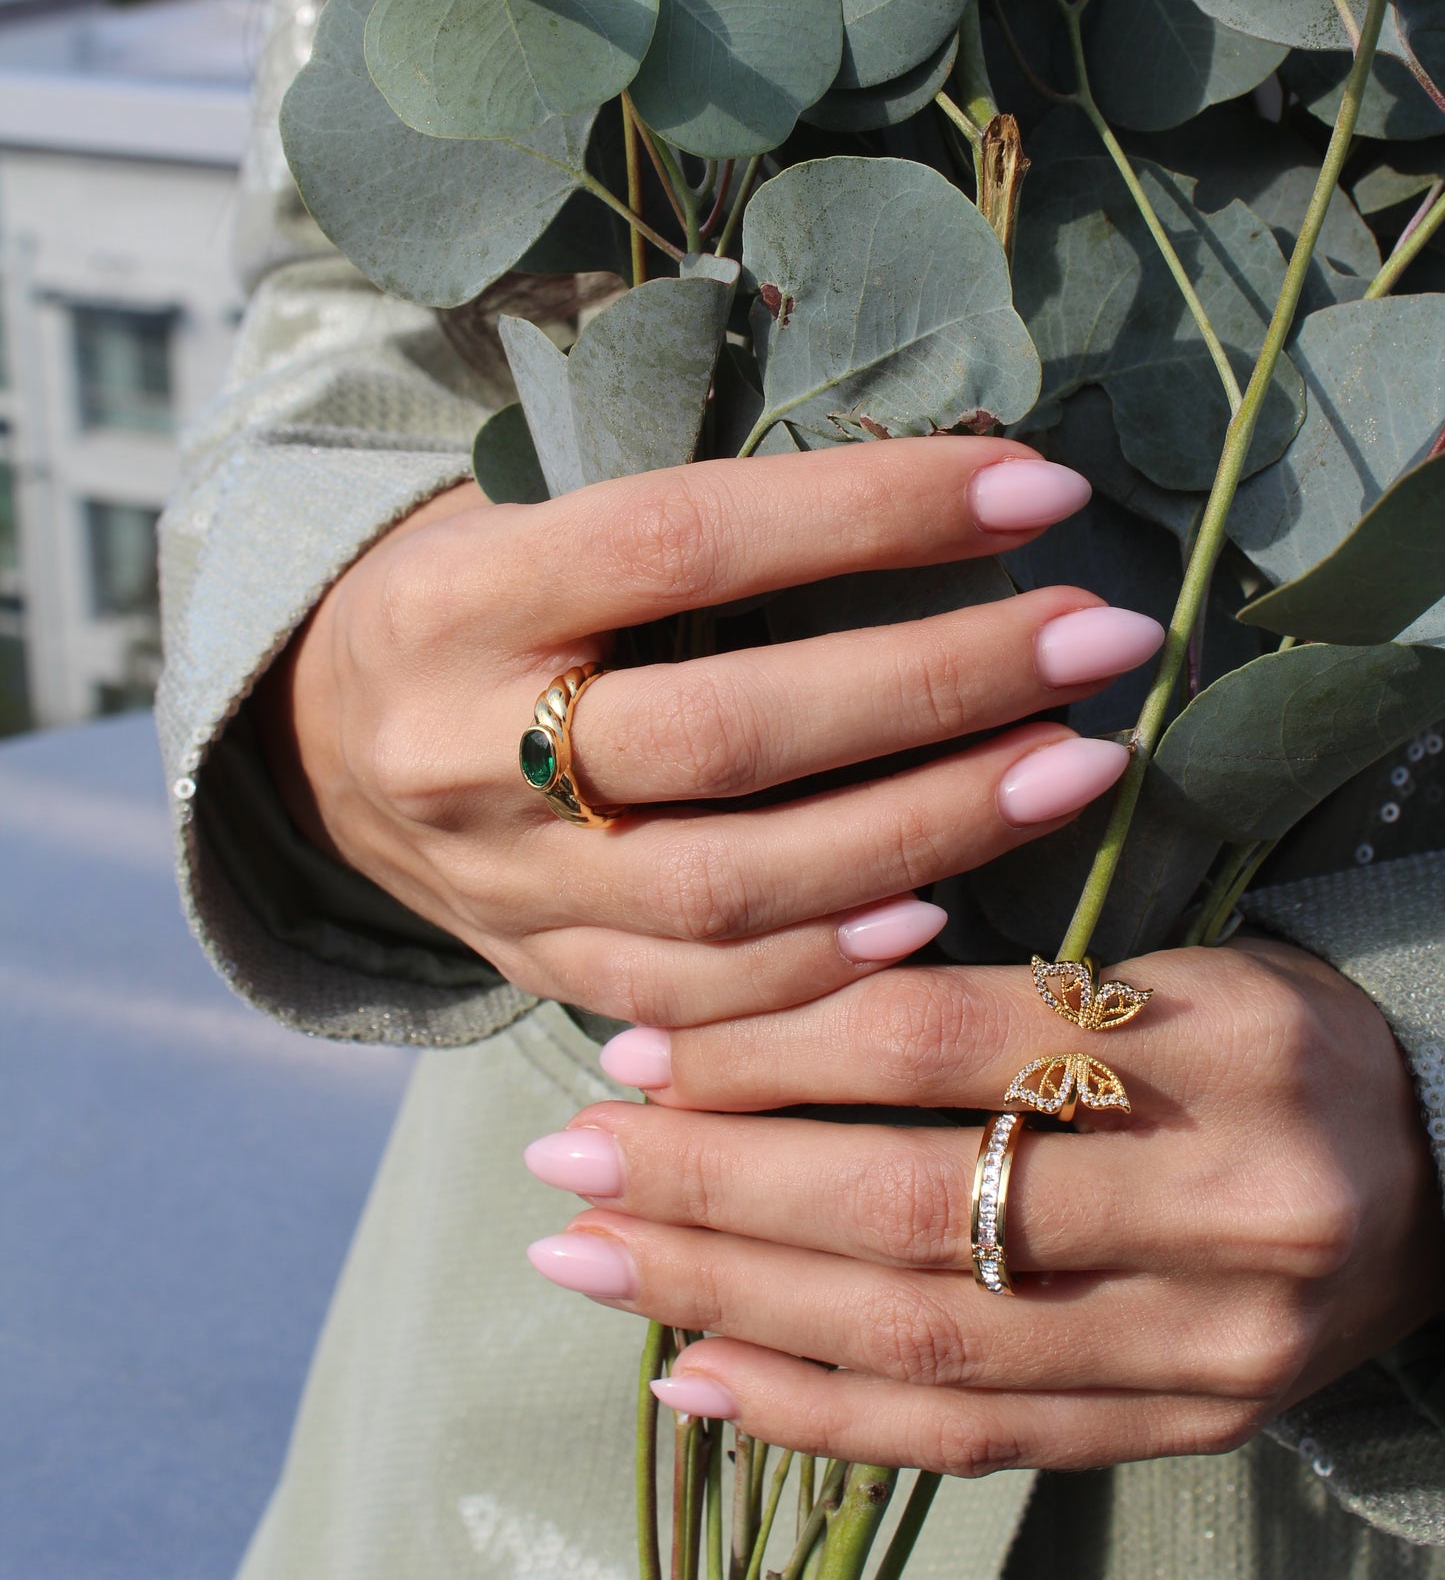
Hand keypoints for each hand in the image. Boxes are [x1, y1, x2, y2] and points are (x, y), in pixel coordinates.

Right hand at [255, 438, 1164, 1024]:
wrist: (319, 748)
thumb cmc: (476, 594)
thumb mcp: (529, 509)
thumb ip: (688, 508)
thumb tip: (944, 475)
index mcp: (462, 593)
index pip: (684, 541)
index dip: (868, 513)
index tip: (1035, 485)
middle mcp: (466, 746)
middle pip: (729, 730)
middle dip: (937, 683)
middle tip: (1103, 636)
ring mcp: (499, 883)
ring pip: (732, 886)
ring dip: (930, 827)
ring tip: (1082, 764)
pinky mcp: (537, 970)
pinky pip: (697, 996)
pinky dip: (830, 961)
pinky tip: (948, 906)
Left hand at [523, 939, 1444, 1473]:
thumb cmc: (1268, 1032)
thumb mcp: (1170, 957)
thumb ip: (999, 983)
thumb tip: (777, 980)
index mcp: (1222, 1039)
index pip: (945, 1042)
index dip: (776, 1040)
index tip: (642, 1038)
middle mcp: (1226, 1204)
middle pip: (918, 1206)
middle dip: (717, 1186)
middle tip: (571, 1160)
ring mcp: (1210, 1344)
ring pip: (928, 1339)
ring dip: (734, 1303)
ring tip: (591, 1262)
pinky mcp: (1185, 1427)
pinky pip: (976, 1440)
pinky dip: (821, 1415)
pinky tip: (699, 1376)